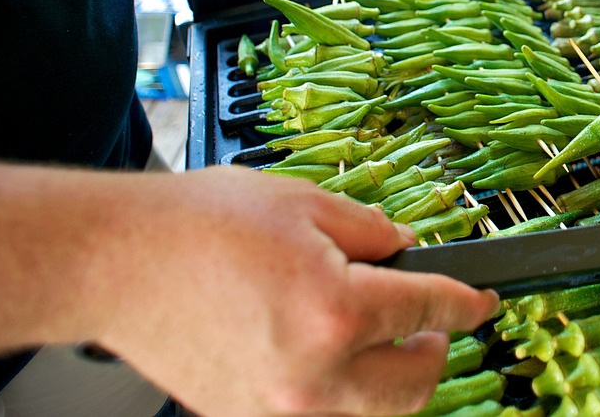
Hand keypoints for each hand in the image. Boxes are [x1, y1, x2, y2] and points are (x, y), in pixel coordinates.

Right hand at [92, 167, 499, 415]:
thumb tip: (405, 249)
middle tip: (427, 320)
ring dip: (389, 378)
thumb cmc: (197, 226)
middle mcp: (314, 377)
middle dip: (433, 349)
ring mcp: (278, 409)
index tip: (483, 301)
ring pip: (371, 412)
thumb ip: (371, 231)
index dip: (468, 304)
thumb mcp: (304, 203)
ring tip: (375, 337)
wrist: (115, 263)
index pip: (430, 312)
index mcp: (336, 312)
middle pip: (414, 386)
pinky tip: (322, 351)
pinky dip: (338, 391)